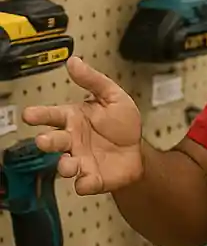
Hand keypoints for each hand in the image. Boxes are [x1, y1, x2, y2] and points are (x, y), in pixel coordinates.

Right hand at [21, 56, 143, 194]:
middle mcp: (73, 141)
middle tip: (44, 140)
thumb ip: (93, 81)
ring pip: (65, 165)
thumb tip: (74, 62)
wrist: (138, 151)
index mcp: (74, 119)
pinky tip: (86, 181)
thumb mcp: (113, 96)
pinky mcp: (92, 178)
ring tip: (69, 163)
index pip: (53, 115)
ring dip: (65, 165)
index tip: (29, 114)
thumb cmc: (121, 124)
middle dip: (48, 142)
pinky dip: (84, 184)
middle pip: (55, 141)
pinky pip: (84, 184)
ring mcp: (80, 160)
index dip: (40, 115)